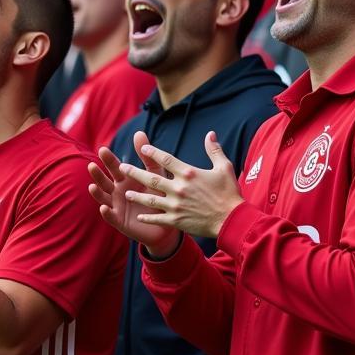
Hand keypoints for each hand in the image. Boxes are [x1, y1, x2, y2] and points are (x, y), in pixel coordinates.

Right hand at [88, 140, 179, 257]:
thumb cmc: (160, 196)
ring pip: (103, 197)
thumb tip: (139, 132)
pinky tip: (103, 208)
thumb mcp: (155, 175)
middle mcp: (116, 191)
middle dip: (98, 174)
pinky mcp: (119, 221)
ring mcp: (116, 206)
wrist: (166, 223)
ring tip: (92, 186)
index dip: (108, 160)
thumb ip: (147, 157)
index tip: (103, 149)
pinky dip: (106, 212)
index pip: (114, 167)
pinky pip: (111, 216)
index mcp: (124, 179)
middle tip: (92, 165)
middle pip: (104, 181)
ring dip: (97, 192)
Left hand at [119, 131, 242, 239]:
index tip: (142, 149)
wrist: (233, 220)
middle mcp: (179, 188)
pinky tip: (138, 216)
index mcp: (189, 173)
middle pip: (151, 178)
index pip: (166, 160)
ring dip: (136, 195)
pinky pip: (157, 218)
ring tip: (126, 192)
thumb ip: (214, 150)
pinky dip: (147, 217)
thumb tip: (210, 134)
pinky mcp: (176, 220)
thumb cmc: (229, 193)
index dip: (153, 153)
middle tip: (121, 168)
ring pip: (150, 199)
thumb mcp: (224, 168)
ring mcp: (175, 205)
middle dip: (134, 172)